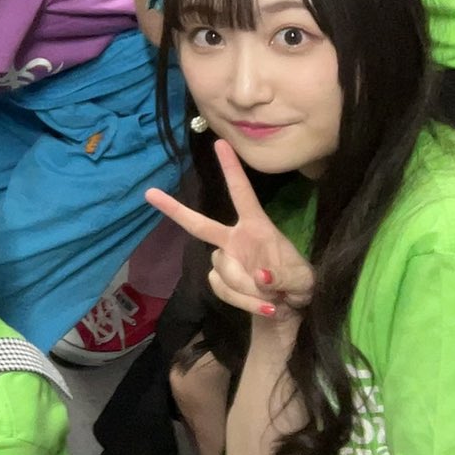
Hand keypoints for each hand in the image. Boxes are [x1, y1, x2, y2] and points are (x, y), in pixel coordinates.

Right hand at [147, 139, 314, 323]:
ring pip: (223, 269)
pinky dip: (243, 301)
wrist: (290, 310)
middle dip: (174, 210)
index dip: (231, 169)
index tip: (220, 143)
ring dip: (247, 288)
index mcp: (256, 227)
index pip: (242, 193)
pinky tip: (264, 306)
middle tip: (150, 193)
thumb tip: (260, 276)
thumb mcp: (303, 280)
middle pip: (199, 225)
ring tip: (273, 299)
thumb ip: (284, 276)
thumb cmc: (299, 283)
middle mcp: (235, 239)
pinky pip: (222, 288)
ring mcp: (224, 260)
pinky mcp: (220, 281)